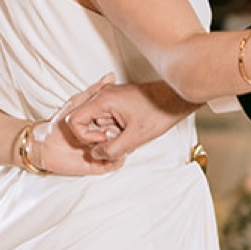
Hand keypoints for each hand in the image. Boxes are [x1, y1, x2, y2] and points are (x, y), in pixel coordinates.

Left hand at [28, 76, 123, 176]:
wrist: (44, 146)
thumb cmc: (58, 125)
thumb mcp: (77, 104)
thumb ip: (93, 91)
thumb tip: (110, 76)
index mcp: (103, 124)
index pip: (122, 121)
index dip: (123, 118)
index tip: (119, 114)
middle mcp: (105, 138)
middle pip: (126, 136)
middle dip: (123, 133)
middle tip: (112, 129)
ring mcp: (103, 152)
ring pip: (123, 151)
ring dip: (120, 146)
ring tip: (107, 139)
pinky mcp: (99, 166)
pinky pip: (115, 165)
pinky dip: (116, 160)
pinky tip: (107, 151)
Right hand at [58, 78, 188, 164]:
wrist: (176, 98)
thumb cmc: (159, 112)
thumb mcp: (135, 138)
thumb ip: (112, 150)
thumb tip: (95, 154)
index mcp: (103, 100)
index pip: (74, 120)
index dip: (85, 136)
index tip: (105, 140)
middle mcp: (103, 95)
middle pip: (84, 120)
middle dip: (98, 135)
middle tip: (117, 138)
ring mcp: (110, 96)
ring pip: (96, 120)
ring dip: (107, 132)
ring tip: (127, 134)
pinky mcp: (117, 100)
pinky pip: (106, 117)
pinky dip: (113, 127)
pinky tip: (129, 130)